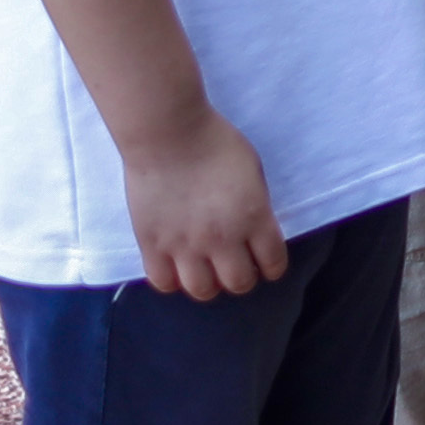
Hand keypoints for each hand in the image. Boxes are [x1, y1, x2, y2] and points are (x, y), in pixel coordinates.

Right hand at [116, 105, 287, 299]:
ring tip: (204, 269)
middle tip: (234, 265)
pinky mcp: (152, 244)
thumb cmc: (217, 143)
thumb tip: (254, 230)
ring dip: (208, 284)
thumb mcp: (254, 173)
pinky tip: (175, 267)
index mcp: (254, 219)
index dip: (271, 267)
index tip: (265, 263)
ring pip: (201, 290)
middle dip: (241, 278)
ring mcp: (185, 245)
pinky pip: (163, 282)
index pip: (273, 264)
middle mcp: (222, 239)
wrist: (168, 134)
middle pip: (238, 284)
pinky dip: (172, 280)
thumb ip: (256, 207)